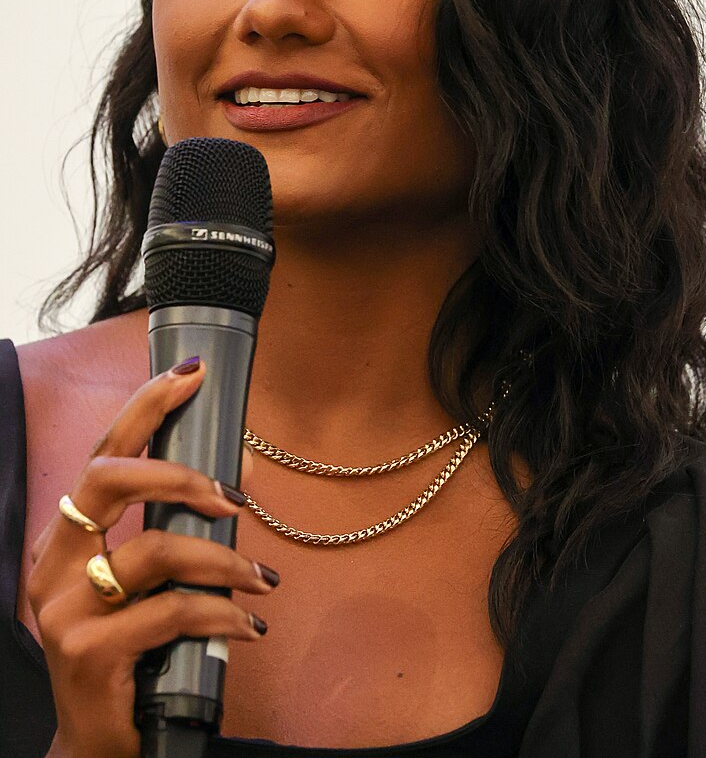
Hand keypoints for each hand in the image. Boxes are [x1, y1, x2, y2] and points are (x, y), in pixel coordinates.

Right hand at [28, 360, 277, 757]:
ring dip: (224, 560)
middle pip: (108, 480)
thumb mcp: (145, 583)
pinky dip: (223, 614)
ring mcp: (65, 610)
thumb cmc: (132, 648)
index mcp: (66, 538)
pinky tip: (248, 626)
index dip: (145, 408)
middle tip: (231, 496)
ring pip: (156, 550)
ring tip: (261, 580)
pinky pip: (173, 611)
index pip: (102, 454)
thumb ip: (172, 531)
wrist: (101, 742)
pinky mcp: (89, 653)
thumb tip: (237, 476)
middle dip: (178, 473)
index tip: (190, 374)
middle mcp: (54, 565)